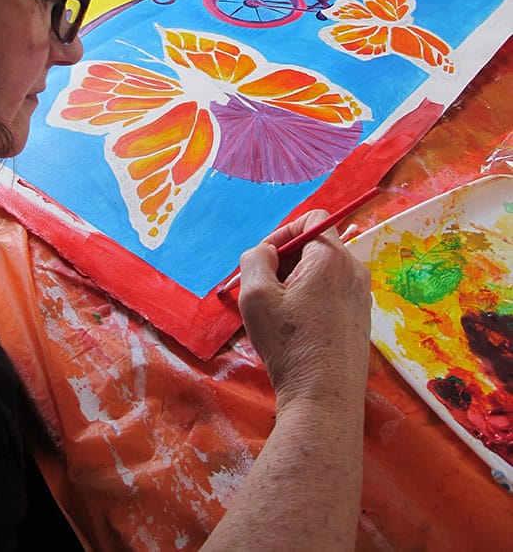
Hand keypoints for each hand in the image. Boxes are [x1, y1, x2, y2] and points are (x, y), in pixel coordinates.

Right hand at [237, 209, 372, 411]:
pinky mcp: (360, 318)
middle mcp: (354, 271)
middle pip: (316, 246)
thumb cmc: (289, 343)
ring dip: (295, 282)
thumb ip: (254, 259)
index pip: (312, 219)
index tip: (263, 259)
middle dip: (285, 259)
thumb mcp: (255, 295)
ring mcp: (361, 296)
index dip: (282, 232)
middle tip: (262, 287)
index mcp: (332, 258)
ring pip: (322, 272)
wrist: (324, 396)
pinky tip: (294, 327)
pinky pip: (331, 293)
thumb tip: (264, 252)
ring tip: (276, 311)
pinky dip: (309, 299)